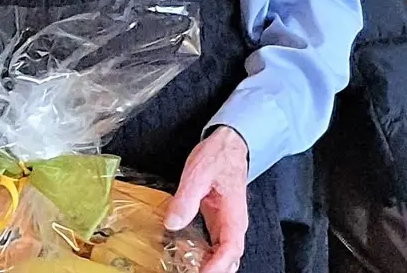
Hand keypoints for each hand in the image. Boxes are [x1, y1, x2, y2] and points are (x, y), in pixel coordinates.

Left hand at [165, 127, 249, 272]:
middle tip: (190, 272)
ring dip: (209, 264)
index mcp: (234, 215)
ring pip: (223, 253)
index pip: (231, 248)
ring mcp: (226, 223)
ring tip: (187, 268)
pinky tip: (187, 256)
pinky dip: (205, 254)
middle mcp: (233, 224)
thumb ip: (186, 199)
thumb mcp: (197, 174)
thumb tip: (172, 223)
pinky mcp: (217, 220)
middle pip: (229, 257)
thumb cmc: (217, 158)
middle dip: (214, 270)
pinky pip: (215, 244)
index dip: (218, 265)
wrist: (228, 146)